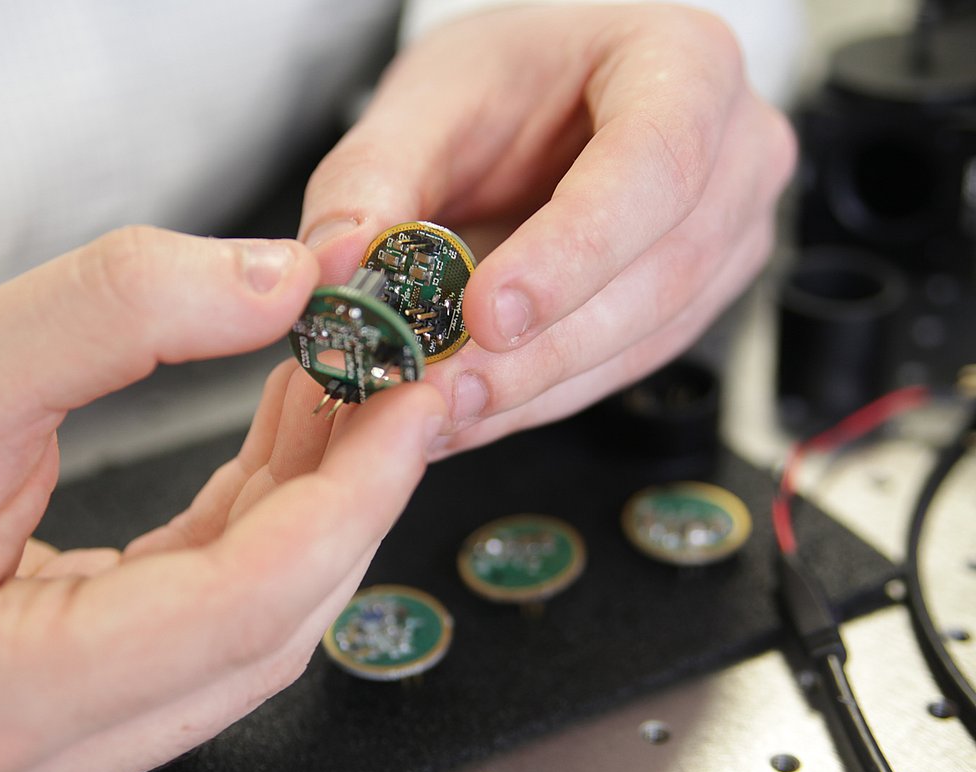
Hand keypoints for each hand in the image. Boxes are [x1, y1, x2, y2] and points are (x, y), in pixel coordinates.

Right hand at [0, 227, 444, 771]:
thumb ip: (123, 312)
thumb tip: (281, 285)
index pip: (240, 606)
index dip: (348, 499)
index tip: (411, 405)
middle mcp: (43, 759)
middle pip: (267, 629)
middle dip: (347, 500)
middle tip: (395, 384)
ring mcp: (66, 752)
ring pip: (251, 631)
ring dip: (311, 511)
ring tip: (341, 393)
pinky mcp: (79, 716)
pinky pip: (208, 622)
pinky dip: (258, 530)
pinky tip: (283, 441)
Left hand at [300, 3, 795, 455]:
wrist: (541, 99)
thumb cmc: (508, 80)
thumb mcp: (426, 100)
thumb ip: (373, 178)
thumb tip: (337, 266)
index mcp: (683, 62)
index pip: (653, 163)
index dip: (571, 251)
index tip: (485, 312)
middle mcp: (731, 153)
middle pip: (659, 272)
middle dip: (542, 350)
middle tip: (442, 388)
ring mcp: (724, 235)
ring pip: (644, 339)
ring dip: (534, 390)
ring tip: (437, 408)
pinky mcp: (691, 304)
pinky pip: (621, 370)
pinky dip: (536, 400)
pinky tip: (468, 412)